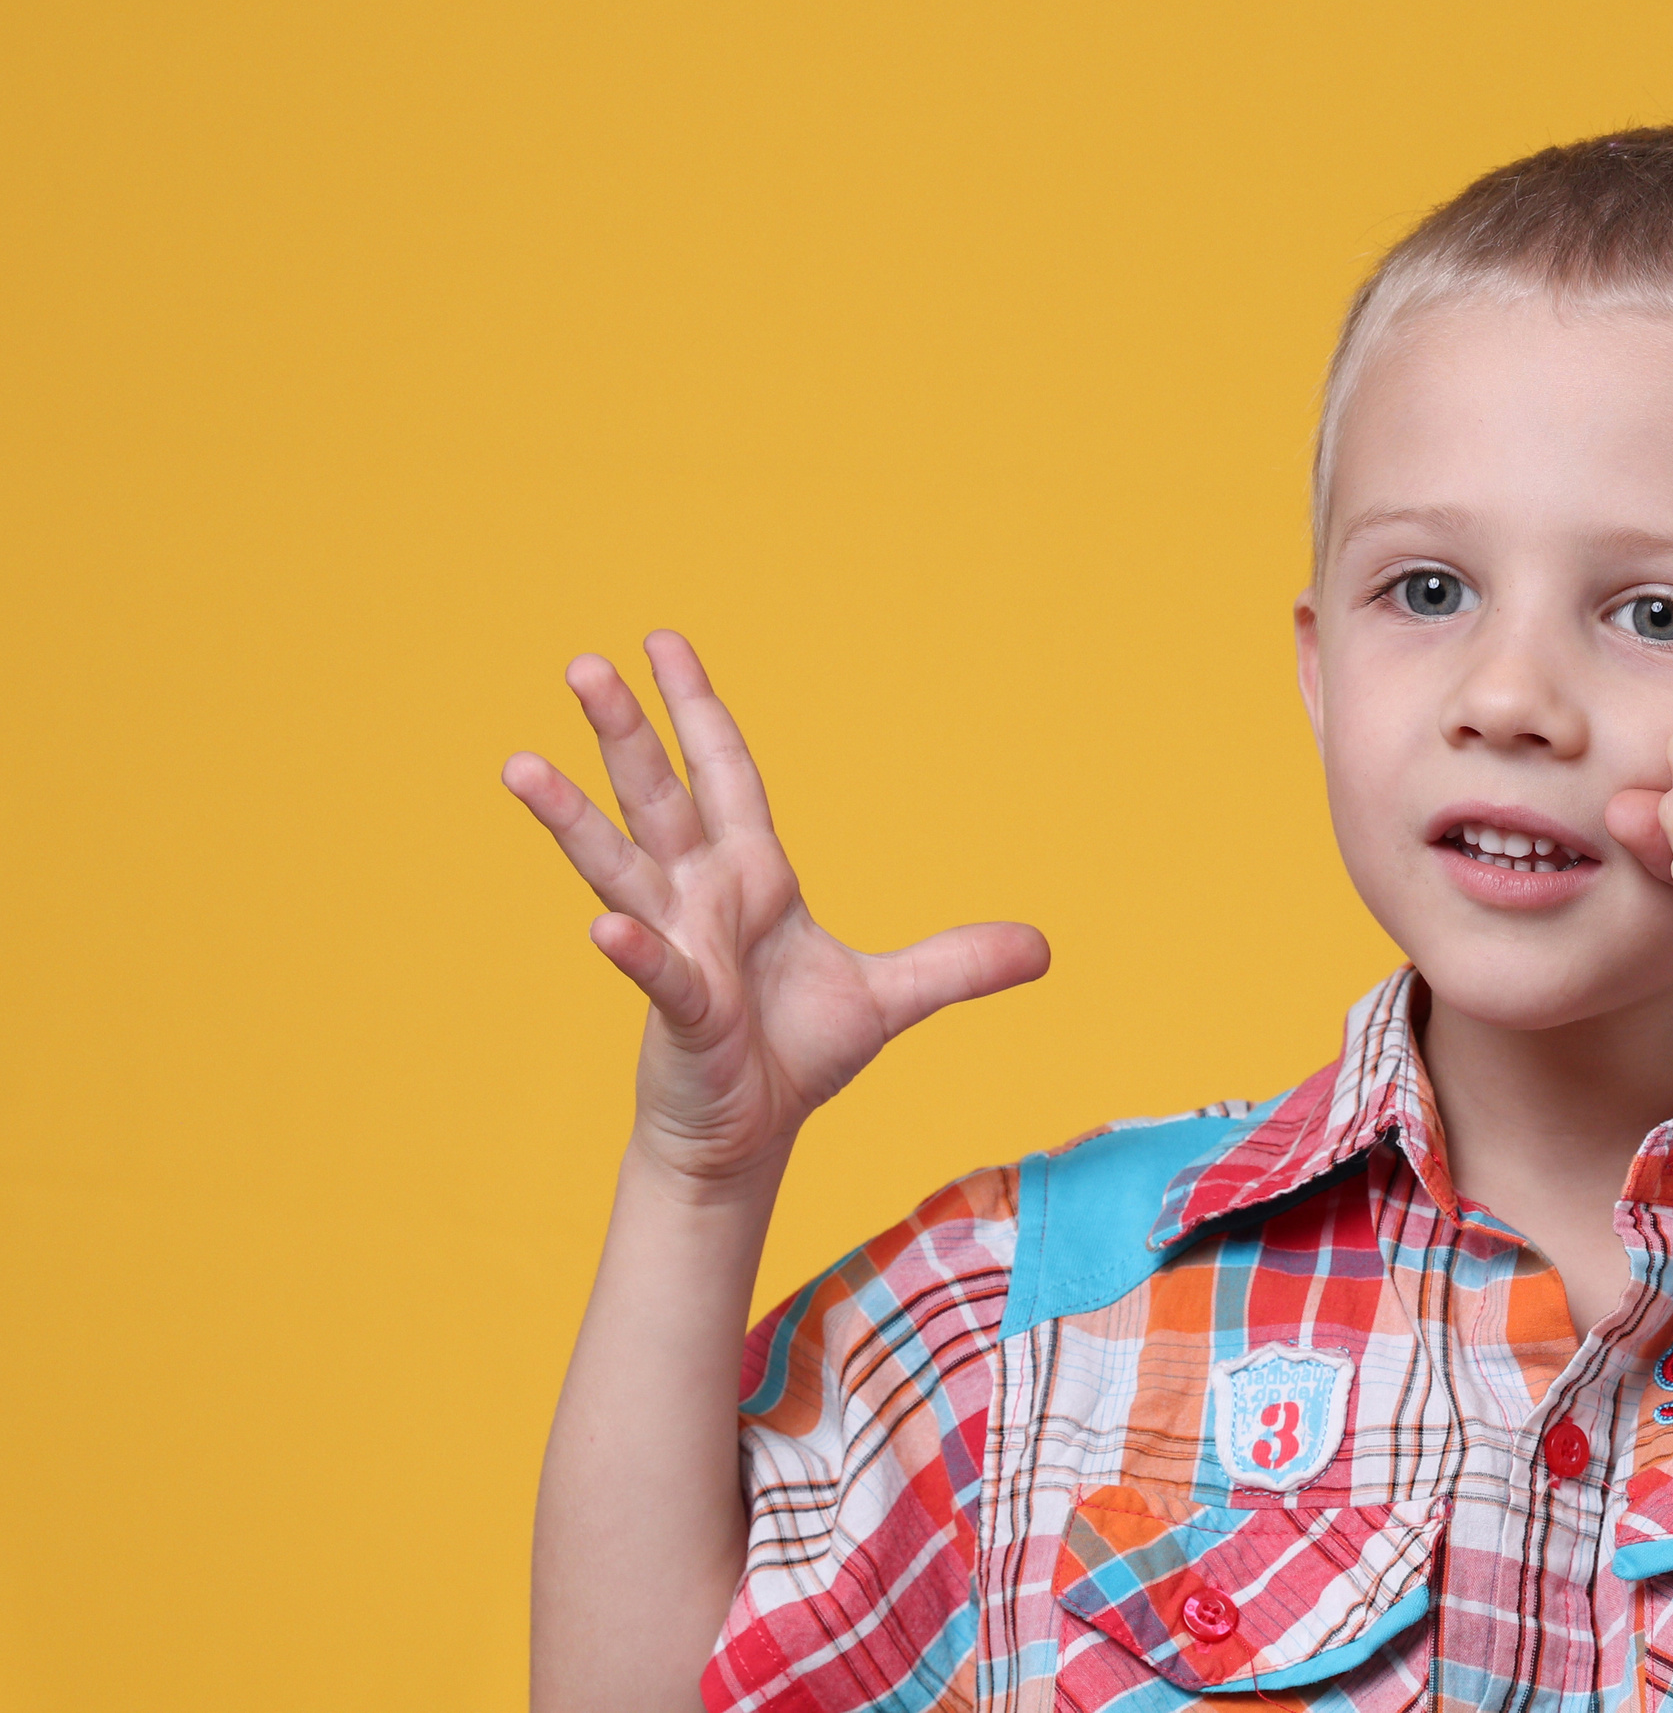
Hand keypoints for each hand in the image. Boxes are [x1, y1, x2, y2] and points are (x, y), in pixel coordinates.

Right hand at [502, 631, 1048, 1189]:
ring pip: (618, 866)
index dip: (697, 709)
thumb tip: (1045, 948)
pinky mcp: (680, 1012)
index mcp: (752, 877)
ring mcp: (678, 949)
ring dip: (572, 818)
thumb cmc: (796, 1055)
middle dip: (625, 730)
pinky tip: (607, 931)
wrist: (748, 1136)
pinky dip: (633, 950)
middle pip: (658, 795)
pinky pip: (654, 972)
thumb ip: (959, 964)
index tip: (663, 642)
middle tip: (583, 664)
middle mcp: (701, 898)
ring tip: (520, 766)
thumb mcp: (892, 998)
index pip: (723, 774)